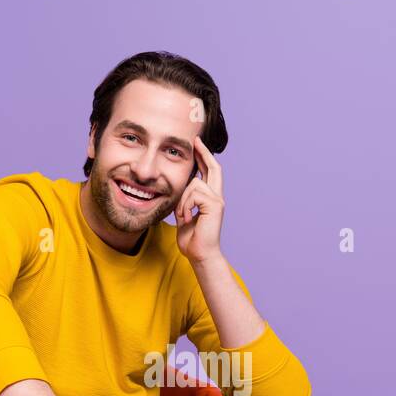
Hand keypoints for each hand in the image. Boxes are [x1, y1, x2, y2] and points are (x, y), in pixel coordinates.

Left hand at [175, 133, 224, 264]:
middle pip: (214, 168)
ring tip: (183, 217)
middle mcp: (217, 197)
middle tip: (196, 140)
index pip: (209, 173)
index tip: (197, 145)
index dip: (204, 158)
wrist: (200, 255)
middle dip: (204, 153)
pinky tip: (186, 218)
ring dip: (183, 201)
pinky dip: (185, 206)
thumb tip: (178, 191)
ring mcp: (218, 200)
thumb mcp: (184, 216)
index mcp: (210, 199)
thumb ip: (184, 202)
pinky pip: (194, 194)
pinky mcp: (215, 205)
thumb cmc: (192, 240)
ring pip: (194, 184)